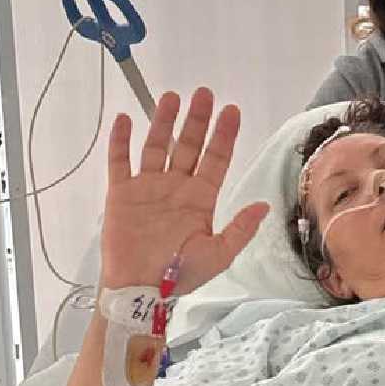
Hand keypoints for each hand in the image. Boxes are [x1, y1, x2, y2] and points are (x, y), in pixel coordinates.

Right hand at [101, 89, 268, 293]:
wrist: (140, 291)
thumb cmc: (179, 276)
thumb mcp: (218, 254)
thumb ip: (240, 229)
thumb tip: (264, 207)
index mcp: (200, 198)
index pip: (215, 159)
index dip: (224, 135)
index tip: (231, 110)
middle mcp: (176, 187)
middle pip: (188, 145)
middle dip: (196, 120)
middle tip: (204, 94)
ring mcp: (148, 187)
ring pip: (157, 146)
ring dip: (163, 122)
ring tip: (170, 97)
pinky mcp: (122, 194)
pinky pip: (120, 162)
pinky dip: (122, 141)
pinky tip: (127, 119)